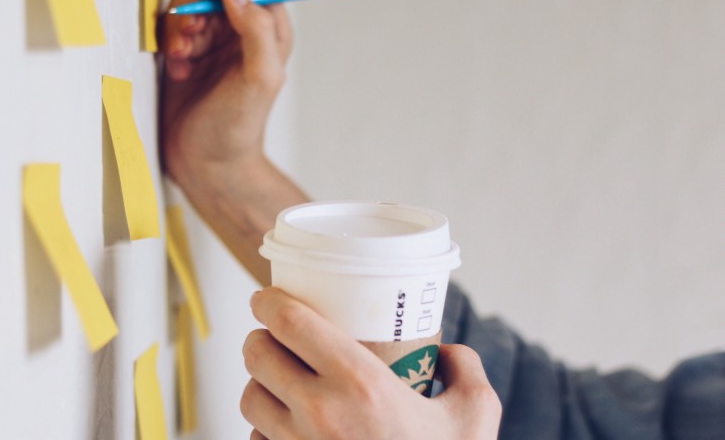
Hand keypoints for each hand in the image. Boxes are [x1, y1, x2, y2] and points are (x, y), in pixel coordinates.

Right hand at [159, 0, 292, 184]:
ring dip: (179, 24)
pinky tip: (177, 71)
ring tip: (184, 58)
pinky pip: (168, 23)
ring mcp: (211, 37)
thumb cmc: (238, 127)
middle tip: (193, 33)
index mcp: (268, 27)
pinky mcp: (185, 49)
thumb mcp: (259, 78)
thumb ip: (256, 30)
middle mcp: (241, 27)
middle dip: (197, 0)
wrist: (206, 162)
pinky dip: (168, 41)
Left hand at [241, 287, 501, 439]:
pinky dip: (265, 428)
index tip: (267, 297)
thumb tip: (449, 353)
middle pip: (257, 355)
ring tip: (282, 379)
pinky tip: (288, 426)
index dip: (268, 301)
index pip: (290, 323)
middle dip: (262, 338)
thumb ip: (467, 370)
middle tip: (279, 336)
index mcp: (360, 384)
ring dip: (259, 382)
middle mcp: (319, 413)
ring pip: (249, 398)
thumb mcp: (474, 416)